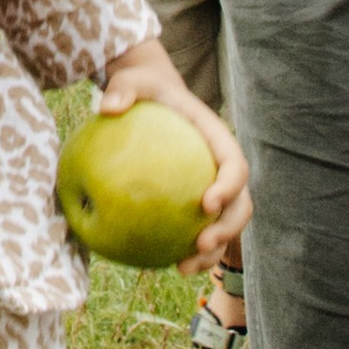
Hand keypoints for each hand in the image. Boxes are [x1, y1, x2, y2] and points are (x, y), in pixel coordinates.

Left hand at [99, 34, 249, 266]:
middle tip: (200, 243)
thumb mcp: (133, 81)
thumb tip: (108, 107)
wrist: (151, 97)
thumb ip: (123, 89)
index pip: (235, 164)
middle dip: (227, 229)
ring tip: (183, 267)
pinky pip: (196, 230)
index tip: (206, 203)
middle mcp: (221, 168)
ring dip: (212, 251)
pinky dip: (187, 250)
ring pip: (224, 226)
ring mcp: (213, 188)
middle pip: (239, 204)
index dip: (230, 186)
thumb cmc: (144, 89)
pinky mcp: (195, 203)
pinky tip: (163, 264)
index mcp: (217, 139)